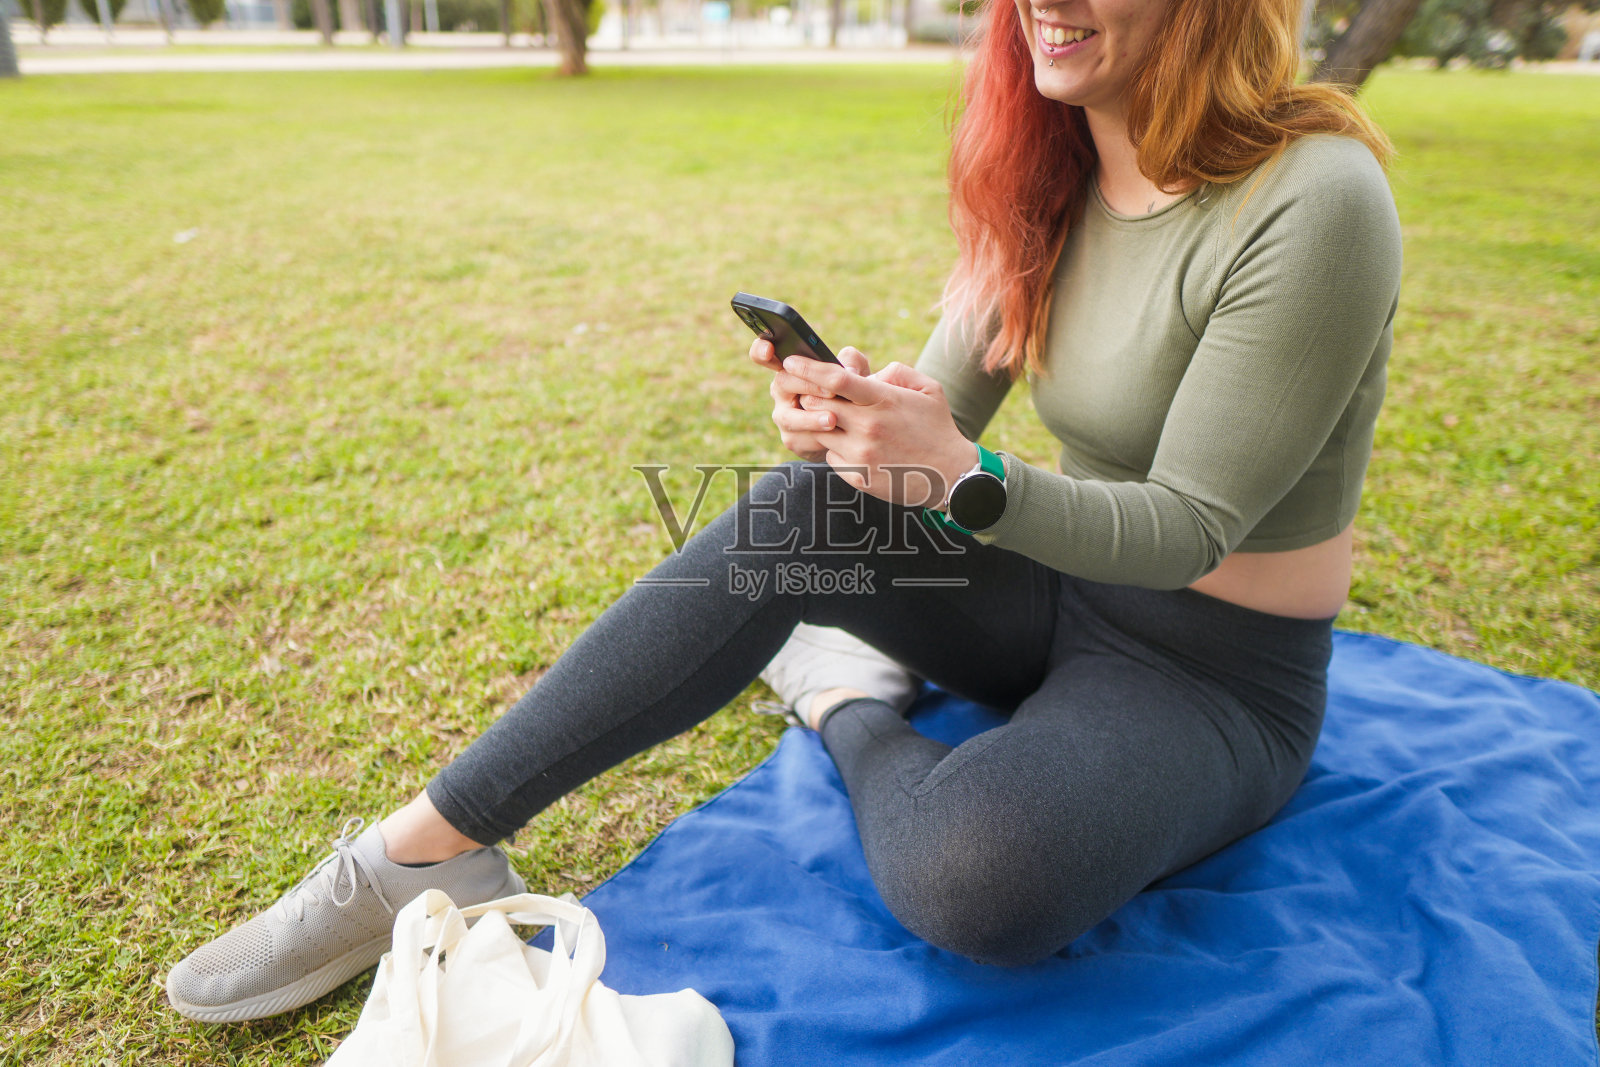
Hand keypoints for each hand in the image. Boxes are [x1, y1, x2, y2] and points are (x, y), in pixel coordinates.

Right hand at [750, 338, 868, 463]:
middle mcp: (781, 390)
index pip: (763, 354)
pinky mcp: (791, 438)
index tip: (769, 349)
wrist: (854, 428)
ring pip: (789, 417)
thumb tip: (850, 370)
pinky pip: (800, 438)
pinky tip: (834, 438)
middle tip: (832, 392)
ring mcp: (783, 415)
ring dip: (811, 418)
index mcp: (791, 367)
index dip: (761, 350)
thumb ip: (852, 362)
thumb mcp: (855, 372)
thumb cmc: (850, 391)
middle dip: (808, 385)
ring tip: (832, 420)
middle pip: (784, 382)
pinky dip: (818, 438)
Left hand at [782, 352, 978, 507]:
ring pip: (820, 432)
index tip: (790, 363)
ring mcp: (861, 455)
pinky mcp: (857, 477)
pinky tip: (857, 447)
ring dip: (823, 424)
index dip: (807, 368)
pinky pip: (831, 457)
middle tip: (812, 393)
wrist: (951, 476)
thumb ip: (894, 371)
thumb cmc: (938, 427)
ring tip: (843, 422)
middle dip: (809, 396)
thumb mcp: (927, 389)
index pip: (835, 379)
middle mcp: (868, 428)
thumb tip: (862, 370)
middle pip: (816, 405)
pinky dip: (836, 448)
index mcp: (883, 401)